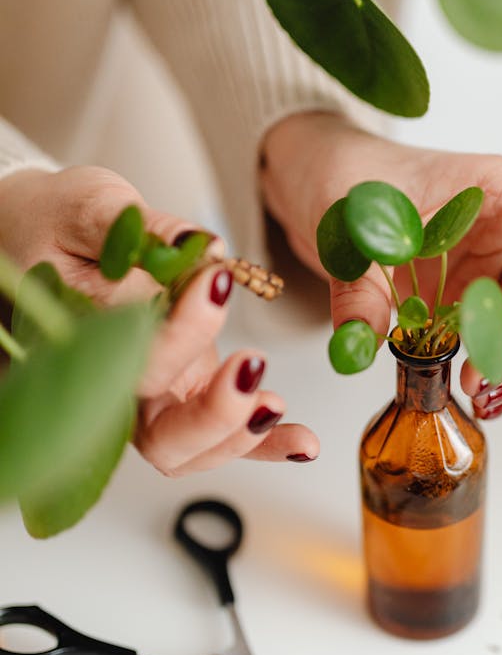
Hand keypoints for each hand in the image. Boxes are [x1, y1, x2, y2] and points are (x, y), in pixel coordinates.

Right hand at [0, 165, 317, 471]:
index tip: (216, 283)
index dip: (181, 333)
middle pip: (162, 438)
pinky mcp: (184, 391)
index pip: (135, 363)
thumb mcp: (91, 205)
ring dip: (243, 438)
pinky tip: (303, 444)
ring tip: (278, 405)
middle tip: (252, 366)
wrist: (45, 236)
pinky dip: (265, 444)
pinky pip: (222, 434)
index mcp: (82, 344)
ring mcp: (152, 397)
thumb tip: (200, 244)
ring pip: (192, 450)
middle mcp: (115, 387)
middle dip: (214, 414)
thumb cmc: (58, 224)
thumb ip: (140, 228)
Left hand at [261, 112, 501, 418]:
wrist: (319, 184)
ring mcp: (485, 276)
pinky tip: (474, 397)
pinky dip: (488, 374)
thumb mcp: (346, 221)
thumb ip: (357, 284)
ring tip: (481, 400)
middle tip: (483, 382)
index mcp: (501, 194)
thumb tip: (363, 343)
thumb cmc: (347, 176)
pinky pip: (489, 347)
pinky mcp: (461, 308)